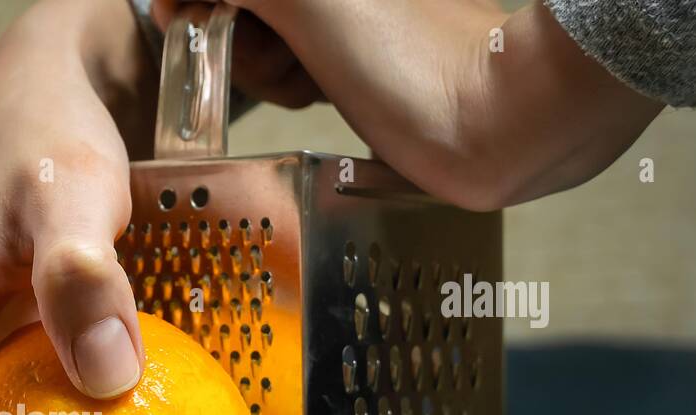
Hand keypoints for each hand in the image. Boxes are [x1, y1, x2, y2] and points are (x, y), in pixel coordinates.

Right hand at [161, 0, 661, 208]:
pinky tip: (323, 96)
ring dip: (267, 67)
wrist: (504, 122)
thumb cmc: (415, 65)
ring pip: (262, 33)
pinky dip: (294, 81)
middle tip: (280, 62)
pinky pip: (295, 58)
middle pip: (237, 5)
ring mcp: (347, 11)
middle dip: (239, 37)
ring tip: (309, 85)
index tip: (192, 30)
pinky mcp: (360, 49)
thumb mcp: (308, 2)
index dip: (195, 3)